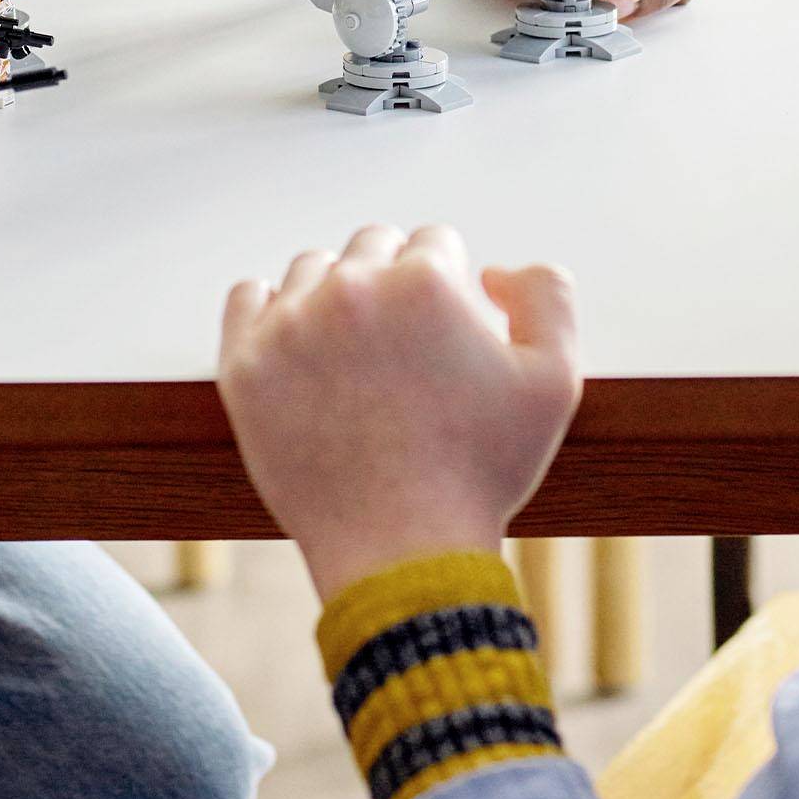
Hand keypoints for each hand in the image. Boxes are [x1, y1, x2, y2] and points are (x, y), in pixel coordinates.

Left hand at [220, 224, 582, 601]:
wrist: (403, 555)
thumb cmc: (482, 473)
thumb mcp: (554, 382)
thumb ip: (547, 296)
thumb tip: (490, 271)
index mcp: (424, 281)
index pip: (434, 243)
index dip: (450, 289)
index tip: (445, 338)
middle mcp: (351, 288)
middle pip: (373, 246)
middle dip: (394, 285)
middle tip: (403, 352)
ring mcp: (289, 326)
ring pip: (313, 270)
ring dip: (336, 296)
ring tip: (356, 359)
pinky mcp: (244, 365)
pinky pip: (248, 297)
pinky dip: (270, 311)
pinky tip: (296, 345)